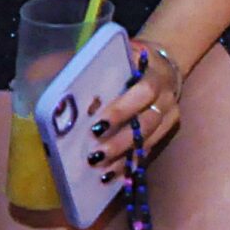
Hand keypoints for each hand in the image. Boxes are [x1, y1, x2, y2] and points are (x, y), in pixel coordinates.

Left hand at [89, 40, 183, 171]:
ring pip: (150, 139)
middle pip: (148, 120)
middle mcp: (166, 95)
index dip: (122, 109)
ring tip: (100, 169)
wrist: (162, 65)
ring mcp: (169, 114)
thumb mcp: (119, 54)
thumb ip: (97, 68)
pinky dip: (130, 163)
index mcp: (155, 73)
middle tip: (95, 154)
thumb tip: (60, 85)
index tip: (97, 124)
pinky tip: (112, 175)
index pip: (144, 91)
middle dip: (121, 140)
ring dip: (124, 156)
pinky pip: (150, 150)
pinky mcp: (168, 129)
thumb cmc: (132, 61)